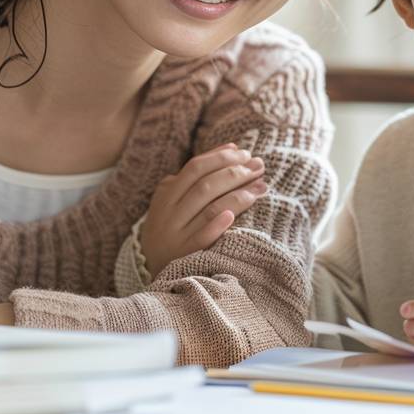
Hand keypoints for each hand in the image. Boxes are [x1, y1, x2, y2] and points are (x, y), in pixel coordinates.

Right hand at [139, 143, 266, 276]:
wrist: (152, 265)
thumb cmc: (172, 223)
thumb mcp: (175, 196)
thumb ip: (198, 174)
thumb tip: (232, 148)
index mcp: (167, 194)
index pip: (195, 168)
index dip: (221, 158)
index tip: (244, 153)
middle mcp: (169, 213)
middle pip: (205, 186)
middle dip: (234, 173)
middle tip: (259, 166)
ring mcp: (176, 235)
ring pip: (208, 209)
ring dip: (237, 195)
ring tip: (261, 187)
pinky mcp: (184, 255)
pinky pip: (201, 238)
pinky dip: (216, 225)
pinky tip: (232, 216)